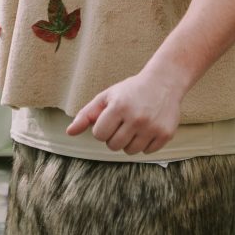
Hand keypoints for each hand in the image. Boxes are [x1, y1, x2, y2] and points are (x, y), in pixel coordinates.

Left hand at [66, 71, 181, 155]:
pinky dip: (145, 143)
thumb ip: (86, 114)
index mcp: (119, 106)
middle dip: (114, 136)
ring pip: (130, 151)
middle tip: (123, 121)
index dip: (102, 128)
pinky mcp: (166, 134)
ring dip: (129, 141)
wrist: (164, 82)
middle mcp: (136, 118)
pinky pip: (147, 152)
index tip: (110, 118)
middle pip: (113, 146)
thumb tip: (69, 132)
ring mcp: (152, 127)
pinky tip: (148, 128)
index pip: (99, 134)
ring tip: (135, 125)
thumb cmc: (130, 91)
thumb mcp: (107, 97)